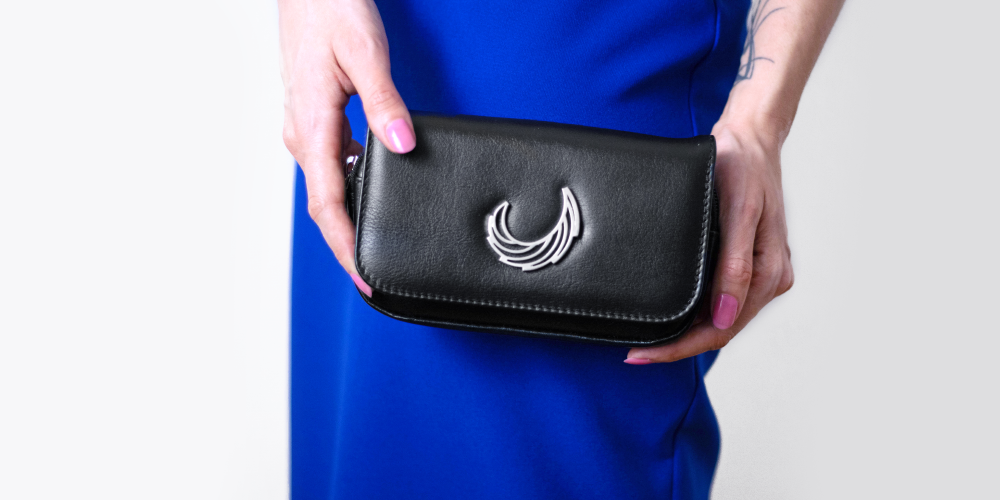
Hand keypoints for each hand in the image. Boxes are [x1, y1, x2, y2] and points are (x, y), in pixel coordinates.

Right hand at [279, 0, 413, 293]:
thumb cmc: (330, 9)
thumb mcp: (366, 53)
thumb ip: (385, 101)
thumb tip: (401, 144)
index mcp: (311, 122)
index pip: (326, 201)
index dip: (345, 244)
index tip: (362, 276)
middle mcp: (302, 131)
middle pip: (325, 201)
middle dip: (349, 241)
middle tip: (377, 273)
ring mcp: (305, 125)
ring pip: (327, 183)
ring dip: (350, 214)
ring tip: (378, 239)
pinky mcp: (314, 117)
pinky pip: (331, 163)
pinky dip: (350, 185)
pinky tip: (374, 186)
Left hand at [626, 123, 794, 363]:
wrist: (751, 138)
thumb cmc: (743, 168)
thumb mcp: (738, 212)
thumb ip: (734, 265)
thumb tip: (723, 315)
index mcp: (770, 273)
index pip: (721, 328)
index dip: (681, 347)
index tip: (645, 354)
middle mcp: (768, 279)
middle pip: (720, 330)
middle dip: (679, 346)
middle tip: (637, 354)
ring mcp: (759, 273)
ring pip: (720, 320)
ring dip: (686, 334)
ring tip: (648, 342)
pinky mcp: (747, 263)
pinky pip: (720, 300)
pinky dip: (695, 313)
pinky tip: (672, 317)